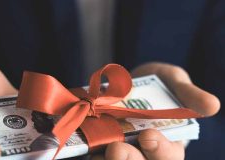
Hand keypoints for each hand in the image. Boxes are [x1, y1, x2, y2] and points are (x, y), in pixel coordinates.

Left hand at [93, 62, 219, 159]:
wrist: (124, 81)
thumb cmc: (155, 84)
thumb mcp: (173, 81)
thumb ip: (188, 94)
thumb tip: (212, 106)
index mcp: (165, 142)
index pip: (167, 156)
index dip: (160, 150)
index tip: (149, 135)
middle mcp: (141, 152)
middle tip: (117, 149)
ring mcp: (116, 149)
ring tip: (95, 152)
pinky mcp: (96, 144)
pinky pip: (91, 154)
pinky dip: (85, 152)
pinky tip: (77, 143)